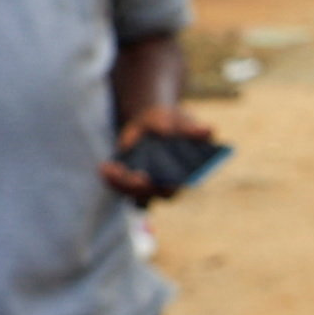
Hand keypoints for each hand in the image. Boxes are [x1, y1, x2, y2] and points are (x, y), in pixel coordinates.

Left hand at [96, 105, 220, 202]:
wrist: (153, 121)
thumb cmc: (171, 121)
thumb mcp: (180, 118)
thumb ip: (192, 127)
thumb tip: (208, 130)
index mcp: (188, 173)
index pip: (180, 185)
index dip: (171, 185)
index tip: (160, 179)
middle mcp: (169, 185)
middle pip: (157, 194)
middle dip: (143, 187)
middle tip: (136, 176)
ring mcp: (150, 186)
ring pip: (137, 196)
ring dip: (124, 185)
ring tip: (111, 169)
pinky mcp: (132, 182)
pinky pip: (122, 187)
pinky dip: (112, 179)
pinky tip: (105, 167)